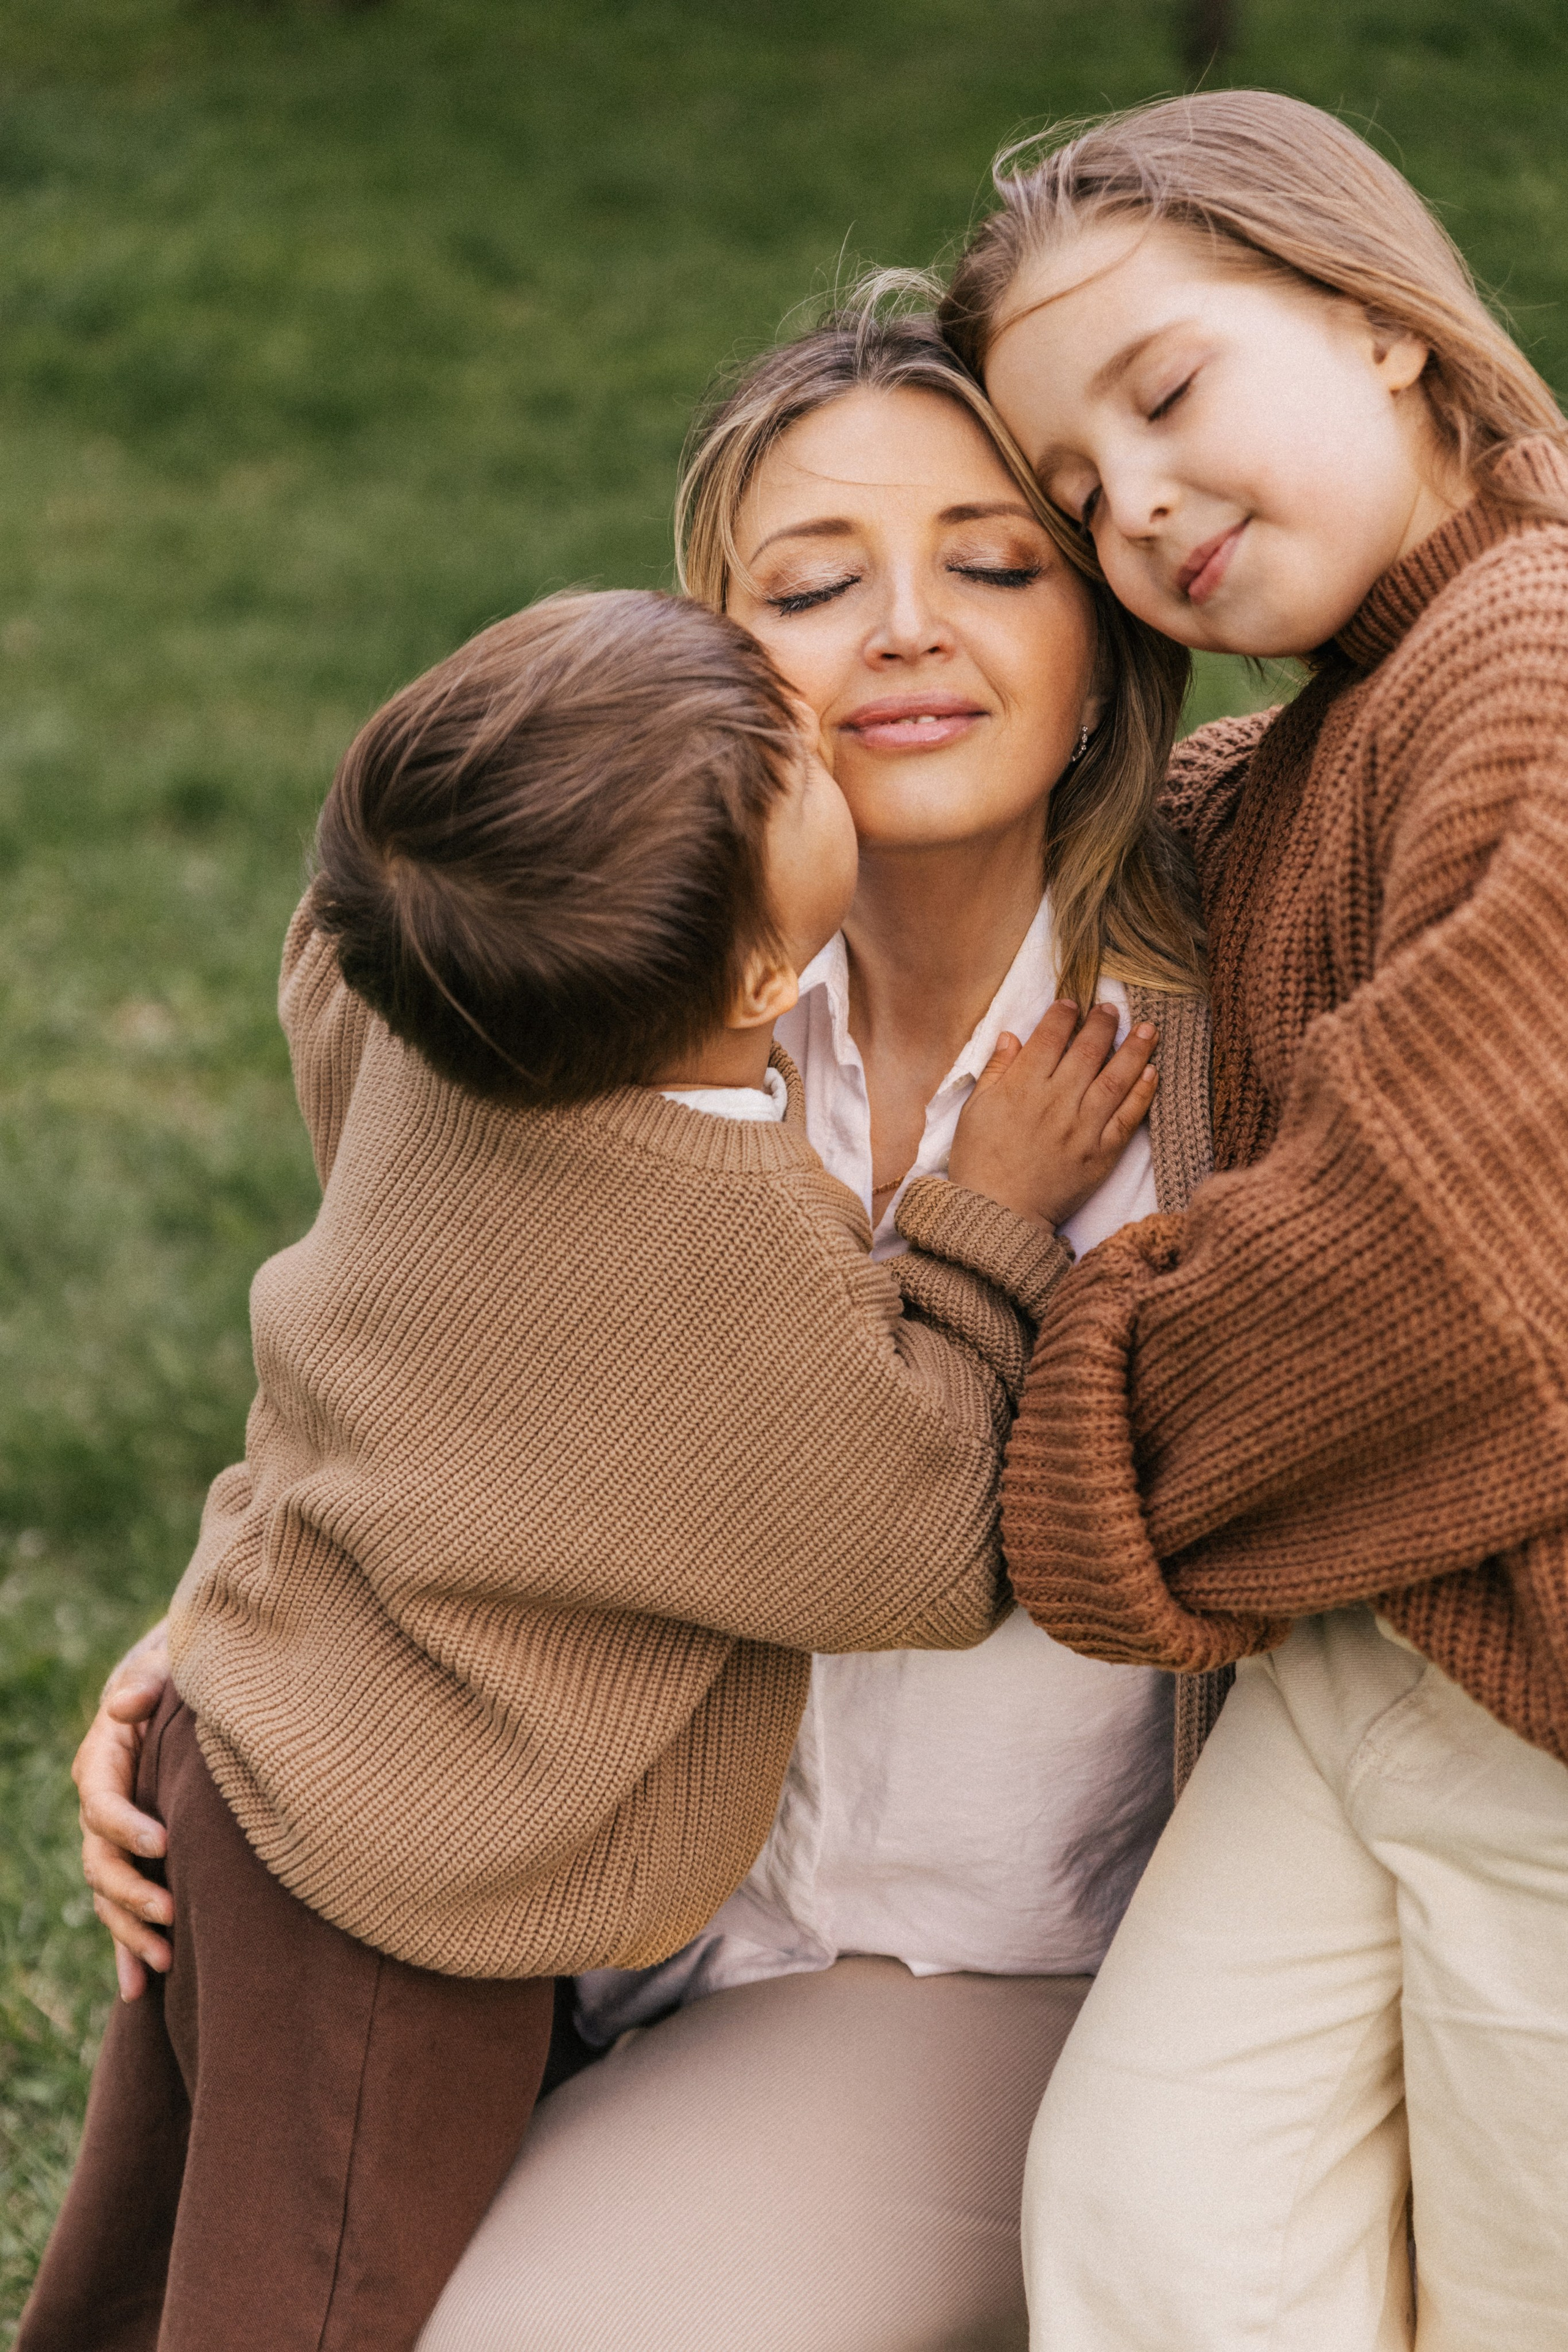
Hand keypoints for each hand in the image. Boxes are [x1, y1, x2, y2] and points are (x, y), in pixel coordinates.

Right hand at [74, 1618, 173, 1999]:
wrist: (193, 1685)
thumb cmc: (183, 1669)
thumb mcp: (167, 1662)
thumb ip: (148, 1679)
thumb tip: (125, 1704)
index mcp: (103, 1758)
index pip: (101, 1800)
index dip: (125, 1824)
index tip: (163, 1841)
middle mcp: (101, 1804)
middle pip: (100, 1859)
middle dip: (131, 1891)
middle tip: (172, 1912)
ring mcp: (117, 1837)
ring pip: (108, 1894)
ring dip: (131, 1931)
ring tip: (165, 1962)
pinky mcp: (137, 1860)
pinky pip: (123, 1909)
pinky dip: (128, 1948)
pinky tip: (137, 1990)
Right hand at [947, 1000, 1156, 1229]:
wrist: (998, 1216)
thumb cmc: (980, 1162)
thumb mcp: (975, 1111)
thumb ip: (997, 1071)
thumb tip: (1012, 1036)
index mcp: (1022, 1088)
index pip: (1050, 1038)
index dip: (1063, 1016)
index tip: (1072, 1004)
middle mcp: (1057, 1102)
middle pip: (1088, 1050)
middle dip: (1103, 1024)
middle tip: (1113, 1010)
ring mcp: (1083, 1128)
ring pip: (1116, 1078)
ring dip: (1135, 1049)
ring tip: (1148, 1029)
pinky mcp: (1101, 1154)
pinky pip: (1128, 1117)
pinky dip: (1143, 1093)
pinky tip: (1152, 1072)